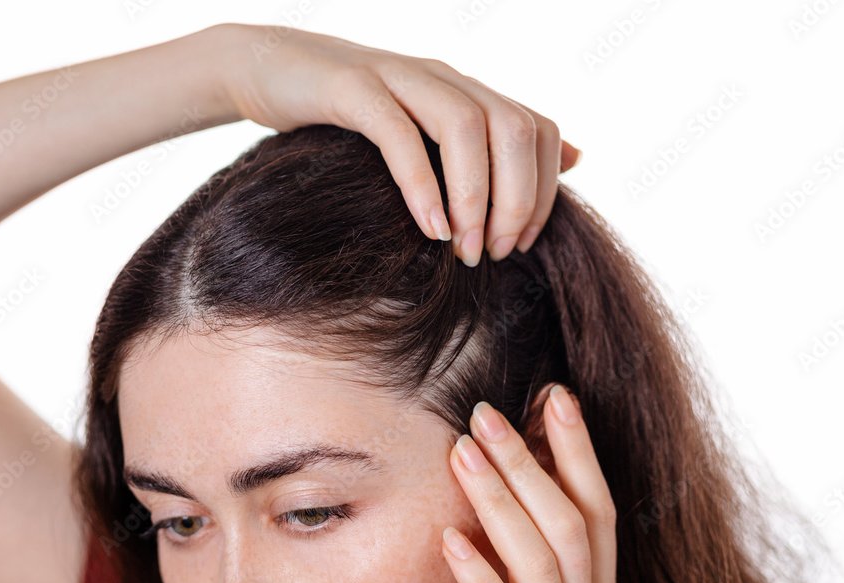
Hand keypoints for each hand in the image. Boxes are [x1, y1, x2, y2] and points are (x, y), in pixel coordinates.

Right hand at [213, 23, 581, 265]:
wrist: (267, 69)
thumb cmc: (347, 118)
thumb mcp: (429, 132)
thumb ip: (497, 146)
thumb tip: (576, 159)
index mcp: (466, 91)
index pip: (537, 129)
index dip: (543, 189)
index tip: (521, 245)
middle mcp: (442, 78)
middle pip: (512, 127)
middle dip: (518, 198)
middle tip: (495, 254)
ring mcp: (398, 77)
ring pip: (465, 126)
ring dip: (475, 196)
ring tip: (465, 250)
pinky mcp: (352, 88)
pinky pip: (398, 133)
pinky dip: (421, 183)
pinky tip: (428, 228)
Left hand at [441, 383, 621, 582]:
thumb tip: (506, 520)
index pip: (600, 517)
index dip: (581, 455)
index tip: (554, 396)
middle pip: (575, 529)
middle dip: (535, 464)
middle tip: (485, 411)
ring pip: (548, 567)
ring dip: (506, 503)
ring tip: (463, 452)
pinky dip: (484, 581)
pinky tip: (451, 541)